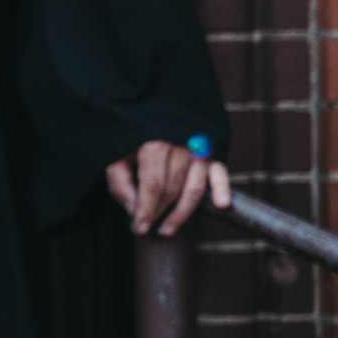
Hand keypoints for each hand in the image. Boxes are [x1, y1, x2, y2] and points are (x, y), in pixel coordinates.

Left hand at [106, 139, 231, 236]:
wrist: (154, 108)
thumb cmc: (134, 135)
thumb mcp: (116, 153)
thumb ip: (120, 181)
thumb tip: (133, 210)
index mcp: (153, 143)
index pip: (153, 185)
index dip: (146, 210)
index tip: (139, 228)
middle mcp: (179, 145)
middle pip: (172, 188)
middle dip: (160, 213)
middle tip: (149, 229)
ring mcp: (198, 149)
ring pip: (194, 188)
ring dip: (182, 213)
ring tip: (168, 229)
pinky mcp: (212, 153)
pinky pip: (220, 173)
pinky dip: (222, 190)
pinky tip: (220, 205)